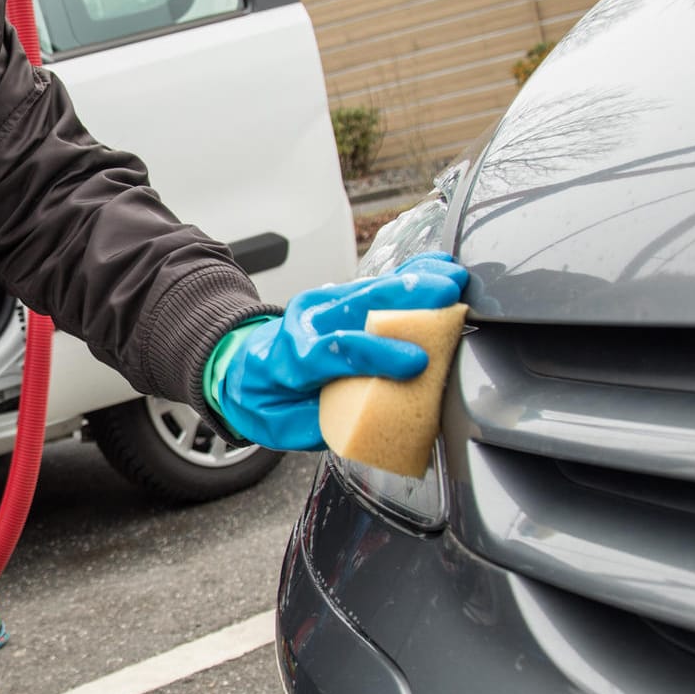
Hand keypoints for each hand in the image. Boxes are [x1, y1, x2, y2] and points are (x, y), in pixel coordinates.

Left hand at [207, 253, 468, 449]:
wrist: (242, 369)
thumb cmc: (268, 402)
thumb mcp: (285, 427)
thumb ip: (325, 424)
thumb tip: (379, 423)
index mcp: (288, 360)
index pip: (333, 351)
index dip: (376, 355)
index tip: (416, 362)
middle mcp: (304, 323)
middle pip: (355, 305)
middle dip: (404, 298)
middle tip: (446, 294)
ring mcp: (320, 305)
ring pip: (368, 288)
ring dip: (414, 280)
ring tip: (453, 276)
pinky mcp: (336, 297)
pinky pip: (375, 283)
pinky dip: (409, 274)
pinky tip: (438, 266)